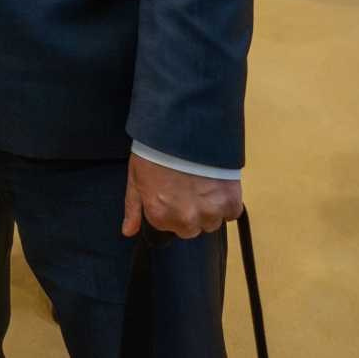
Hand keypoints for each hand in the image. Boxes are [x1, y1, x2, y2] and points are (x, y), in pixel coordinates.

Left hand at [122, 152, 241, 239]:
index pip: (170, 228)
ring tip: (203, 183)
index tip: (173, 193)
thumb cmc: (156, 149)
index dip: (172, 210)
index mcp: (160, 216)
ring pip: (212, 221)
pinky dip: (227, 201)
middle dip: (190, 212)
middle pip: (192, 228)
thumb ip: (133, 208)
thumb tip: (128, 231)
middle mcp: (185, 220)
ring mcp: (209, 213)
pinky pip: (231, 212)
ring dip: (209, 208)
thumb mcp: (136, 176)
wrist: (184, 127)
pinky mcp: (230, 202)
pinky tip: (217, 183)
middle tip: (188, 187)